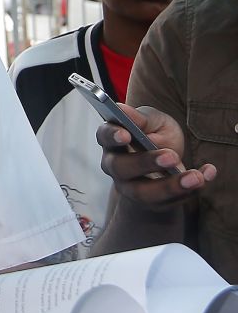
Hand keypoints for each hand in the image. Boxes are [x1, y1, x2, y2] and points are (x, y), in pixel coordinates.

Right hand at [97, 104, 215, 208]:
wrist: (168, 162)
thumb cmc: (155, 134)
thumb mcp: (153, 121)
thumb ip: (140, 118)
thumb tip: (122, 109)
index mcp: (112, 140)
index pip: (104, 136)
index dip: (112, 136)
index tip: (126, 134)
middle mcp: (115, 165)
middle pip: (120, 167)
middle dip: (145, 162)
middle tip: (170, 156)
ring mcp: (130, 187)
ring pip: (143, 192)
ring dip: (170, 186)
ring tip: (195, 177)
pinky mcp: (151, 202)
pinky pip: (168, 201)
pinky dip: (190, 190)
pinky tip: (206, 175)